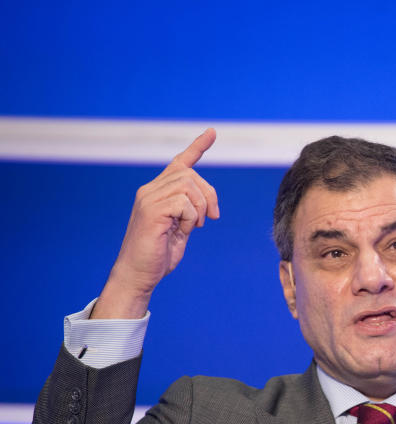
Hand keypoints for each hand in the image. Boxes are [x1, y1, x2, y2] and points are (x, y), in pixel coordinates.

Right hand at [93, 129, 219, 318]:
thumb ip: (190, 210)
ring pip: (189, 186)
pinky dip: (192, 218)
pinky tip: (184, 230)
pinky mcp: (151, 210)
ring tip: (194, 226)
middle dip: (209, 195)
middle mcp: (150, 190)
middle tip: (212, 218)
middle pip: (191, 175)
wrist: (138, 275)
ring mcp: (148, 198)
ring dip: (200, 208)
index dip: (197, 147)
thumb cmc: (159, 254)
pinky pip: (184, 202)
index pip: (179, 163)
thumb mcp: (180, 228)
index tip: (212, 133)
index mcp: (157, 192)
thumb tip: (207, 202)